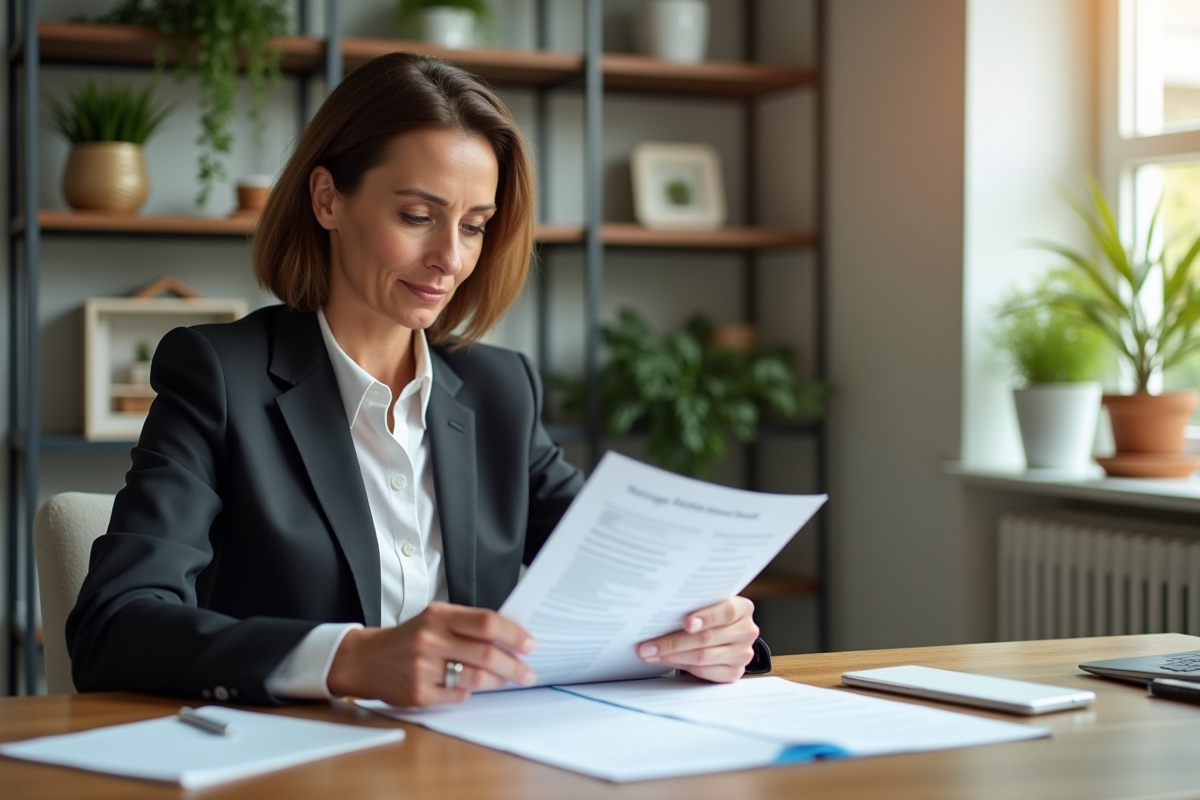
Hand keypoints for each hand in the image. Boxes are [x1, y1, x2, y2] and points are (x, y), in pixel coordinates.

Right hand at [326, 602, 536, 706]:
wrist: (364, 659)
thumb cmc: (408, 638)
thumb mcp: (433, 618)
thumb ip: (467, 624)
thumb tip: (510, 637)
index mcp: (438, 615)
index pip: (487, 623)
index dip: (514, 635)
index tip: (530, 644)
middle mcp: (430, 639)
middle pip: (486, 654)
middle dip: (514, 665)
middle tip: (528, 671)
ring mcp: (423, 668)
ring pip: (476, 678)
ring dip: (499, 681)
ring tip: (508, 680)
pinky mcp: (418, 693)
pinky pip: (458, 696)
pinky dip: (470, 692)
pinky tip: (472, 688)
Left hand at [635, 596, 757, 682]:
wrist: (724, 631)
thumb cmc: (710, 614)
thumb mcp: (707, 604)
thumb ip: (694, 605)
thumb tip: (659, 612)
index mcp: (743, 608)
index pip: (726, 612)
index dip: (705, 617)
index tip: (686, 623)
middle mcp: (746, 631)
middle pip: (707, 638)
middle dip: (673, 642)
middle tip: (648, 645)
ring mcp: (742, 654)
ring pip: (702, 657)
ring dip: (672, 656)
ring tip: (650, 653)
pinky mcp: (735, 672)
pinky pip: (705, 671)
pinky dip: (681, 666)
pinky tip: (664, 661)